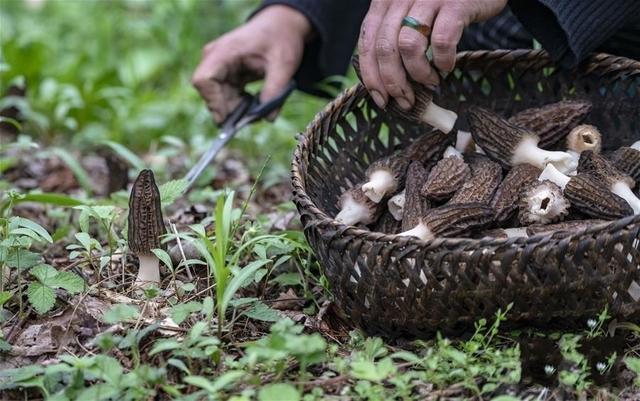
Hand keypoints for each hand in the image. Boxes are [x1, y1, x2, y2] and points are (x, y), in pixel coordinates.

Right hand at [192, 5, 311, 122]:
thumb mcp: (283, 65)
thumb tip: (267, 118)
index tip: (228, 118)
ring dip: (236, 108)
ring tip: (258, 106)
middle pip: (210, 93)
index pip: (203, 80)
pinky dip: (239, 104)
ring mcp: (219, 67)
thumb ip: (275, 91)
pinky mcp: (226, 75)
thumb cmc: (280, 39)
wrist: (281, 26)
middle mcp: (215, 59)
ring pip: (219, 98)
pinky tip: (255, 100)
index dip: (213, 101)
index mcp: (224, 51)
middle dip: (229, 109)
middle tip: (253, 116)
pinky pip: (227, 96)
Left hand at [357, 0, 506, 108]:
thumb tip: (383, 85)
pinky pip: (441, 41)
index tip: (381, 99)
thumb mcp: (409, 14)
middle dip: (393, 82)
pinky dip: (443, 61)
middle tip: (406, 100)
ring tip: (430, 82)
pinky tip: (447, 66)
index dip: (371, 76)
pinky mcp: (455, 4)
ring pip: (408, 46)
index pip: (367, 43)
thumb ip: (392, 38)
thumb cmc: (441, 5)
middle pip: (385, 48)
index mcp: (383, 1)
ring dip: (418, 73)